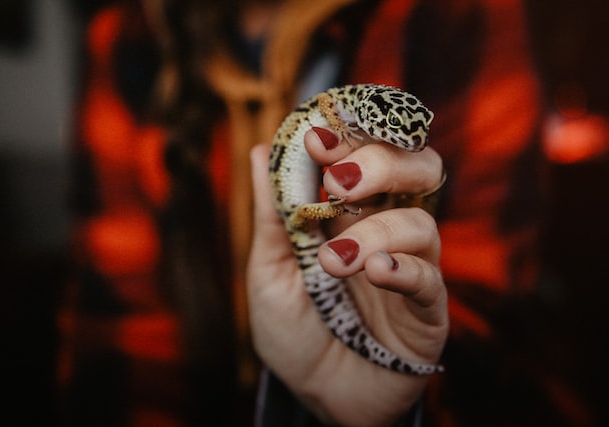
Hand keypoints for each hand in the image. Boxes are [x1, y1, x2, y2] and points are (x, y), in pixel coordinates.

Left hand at [247, 128, 448, 426]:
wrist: (317, 396)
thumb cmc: (293, 332)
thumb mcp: (269, 271)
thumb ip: (272, 214)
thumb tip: (263, 150)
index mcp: (349, 214)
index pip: (367, 154)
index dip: (350, 135)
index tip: (316, 138)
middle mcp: (385, 230)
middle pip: (415, 168)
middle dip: (379, 162)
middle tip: (338, 184)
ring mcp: (410, 267)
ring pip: (420, 223)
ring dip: (375, 232)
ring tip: (333, 262)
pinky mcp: (427, 311)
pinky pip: (431, 279)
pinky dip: (405, 269)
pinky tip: (375, 274)